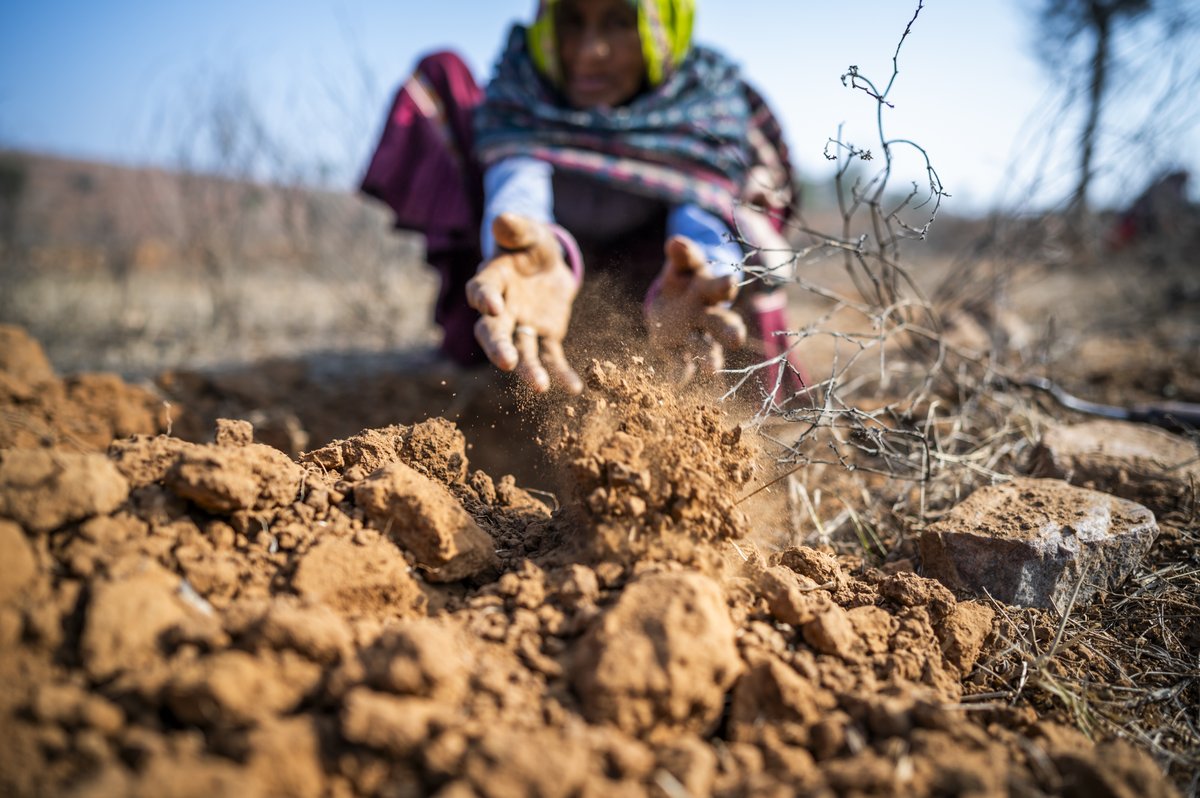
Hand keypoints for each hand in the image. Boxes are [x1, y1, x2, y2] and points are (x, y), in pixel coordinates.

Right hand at [465, 213, 583, 393]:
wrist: (547, 263)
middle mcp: (503, 309)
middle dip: (499, 347)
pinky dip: (561, 373)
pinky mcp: (546, 336)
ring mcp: (523, 326)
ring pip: (522, 350)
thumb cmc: (531, 245)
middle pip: (494, 332)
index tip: (488, 306)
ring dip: (529, 369)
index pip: (482, 290)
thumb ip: (517, 229)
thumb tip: (502, 219)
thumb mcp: (529, 233)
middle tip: (506, 362)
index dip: (483, 297)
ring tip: (540, 388)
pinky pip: (552, 357)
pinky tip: (574, 389)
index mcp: (493, 280)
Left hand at [645, 236, 746, 382]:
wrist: (672, 301)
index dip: (724, 284)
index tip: (731, 282)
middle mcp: (707, 315)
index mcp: (709, 289)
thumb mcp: (682, 264)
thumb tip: (675, 242)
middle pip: (721, 323)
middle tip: (736, 338)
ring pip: (706, 347)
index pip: (719, 286)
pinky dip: (680, 373)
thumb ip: (681, 255)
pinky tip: (676, 383)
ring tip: (711, 370)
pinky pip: (681, 364)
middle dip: (728, 330)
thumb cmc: (683, 278)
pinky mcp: (678, 350)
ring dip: (709, 359)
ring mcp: (695, 335)